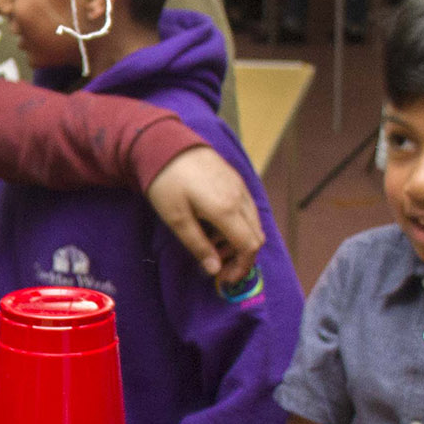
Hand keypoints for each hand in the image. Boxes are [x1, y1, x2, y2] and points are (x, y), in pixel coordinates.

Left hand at [144, 146, 264, 285]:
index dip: (241, 268)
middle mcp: (240, 198)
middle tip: (218, 266)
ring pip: (253, 222)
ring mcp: (240, 186)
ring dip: (239, 241)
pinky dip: (238, 224)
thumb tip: (215, 270)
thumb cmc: (167, 182)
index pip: (249, 246)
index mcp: (226, 210)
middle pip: (256, 236)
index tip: (224, 279)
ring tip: (212, 245)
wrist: (166, 143)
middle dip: (241, 257)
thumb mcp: (176, 219)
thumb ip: (198, 246)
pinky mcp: (236, 179)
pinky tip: (214, 225)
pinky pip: (247, 208)